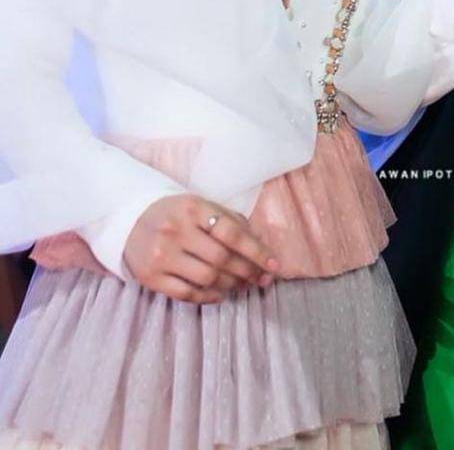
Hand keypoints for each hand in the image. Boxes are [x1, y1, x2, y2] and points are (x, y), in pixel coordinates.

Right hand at [124, 195, 279, 303]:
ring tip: (242, 285)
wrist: (129, 220)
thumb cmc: (176, 213)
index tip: (274, 265)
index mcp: (193, 208)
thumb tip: (260, 245)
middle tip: (261, 279)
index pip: (232, 232)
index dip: (257, 250)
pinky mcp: (151, 277)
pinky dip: (209, 297)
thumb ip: (229, 221)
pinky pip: (187, 294)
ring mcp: (161, 255)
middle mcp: (176, 231)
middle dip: (247, 271)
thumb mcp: (201, 206)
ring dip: (231, 285)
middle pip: (221, 258)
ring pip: (207, 278)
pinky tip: (221, 294)